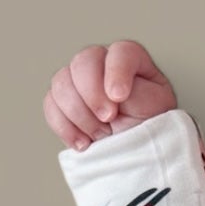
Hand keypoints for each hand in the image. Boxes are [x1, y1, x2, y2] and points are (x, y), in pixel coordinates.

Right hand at [44, 40, 177, 149]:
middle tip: (108, 119)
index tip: (119, 97)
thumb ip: (135, 93)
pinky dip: (65, 126)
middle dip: (92, 94)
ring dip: (80, 114)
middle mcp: (102, 65)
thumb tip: (109, 93)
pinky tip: (84, 141)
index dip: (116, 72)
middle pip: (83, 61)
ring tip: (101, 133)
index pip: (121, 52)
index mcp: (130, 60)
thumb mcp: (154, 109)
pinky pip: (50, 105)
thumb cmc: (149, 128)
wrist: (135, 153)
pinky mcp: (62, 102)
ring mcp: (79, 82)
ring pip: (61, 83)